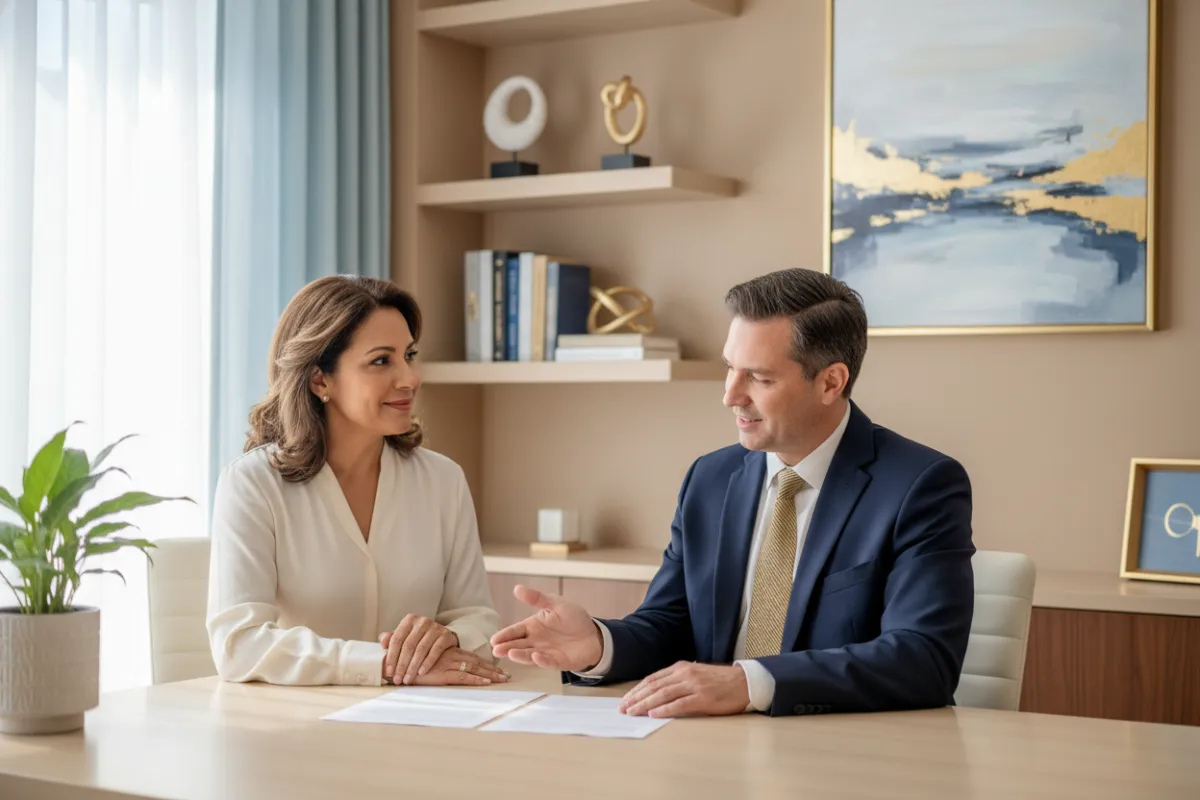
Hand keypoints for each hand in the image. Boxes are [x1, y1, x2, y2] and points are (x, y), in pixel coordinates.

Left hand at [380, 615, 458, 685]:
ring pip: (421, 649)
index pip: (397, 639)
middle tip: (398, 679)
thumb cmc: (419, 638)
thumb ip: (392, 639)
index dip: (391, 657)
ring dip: (413, 667)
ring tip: (408, 679)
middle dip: (401, 665)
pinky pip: (435, 651)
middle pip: (408, 646)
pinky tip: (421, 672)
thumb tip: (382, 643)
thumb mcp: (406, 636)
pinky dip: (427, 662)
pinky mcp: (445, 635)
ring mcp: (435, 627)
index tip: (389, 672)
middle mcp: (422, 621)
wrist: (443, 636)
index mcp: (409, 620)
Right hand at [380, 643, 509, 686]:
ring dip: (490, 675)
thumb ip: (432, 658)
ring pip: (474, 668)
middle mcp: (450, 655)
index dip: (484, 662)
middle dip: (493, 669)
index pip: (470, 656)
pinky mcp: (442, 674)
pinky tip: (487, 683)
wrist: (393, 663)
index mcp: (446, 651)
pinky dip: (476, 680)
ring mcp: (447, 664)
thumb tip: (447, 664)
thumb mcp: (421, 659)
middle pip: (477, 662)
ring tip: (503, 680)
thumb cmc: (405, 661)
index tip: (497, 668)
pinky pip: (463, 677)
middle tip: (507, 676)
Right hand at [489, 584, 603, 671]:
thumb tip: (517, 588)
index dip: (505, 635)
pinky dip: (541, 660)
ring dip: (520, 655)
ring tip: (510, 654)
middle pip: (518, 645)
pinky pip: (548, 662)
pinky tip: (535, 656)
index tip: (494, 639)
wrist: (594, 635)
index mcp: (533, 626)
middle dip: (506, 647)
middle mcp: (536, 641)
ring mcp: (546, 652)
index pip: (515, 631)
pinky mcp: (558, 662)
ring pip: (529, 655)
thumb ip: (537, 598)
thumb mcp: (556, 604)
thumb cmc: (574, 619)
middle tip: (495, 650)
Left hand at [618, 662, 749, 717]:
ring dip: (645, 704)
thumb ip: (676, 682)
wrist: (744, 682)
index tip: (625, 700)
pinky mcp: (703, 698)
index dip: (637, 690)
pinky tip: (653, 714)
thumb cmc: (719, 681)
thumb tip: (654, 695)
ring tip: (633, 712)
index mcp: (680, 668)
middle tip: (623, 709)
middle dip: (636, 698)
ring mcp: (694, 685)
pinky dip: (665, 709)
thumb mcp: (695, 675)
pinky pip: (680, 704)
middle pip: (654, 686)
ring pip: (663, 694)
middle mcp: (684, 674)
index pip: (652, 679)